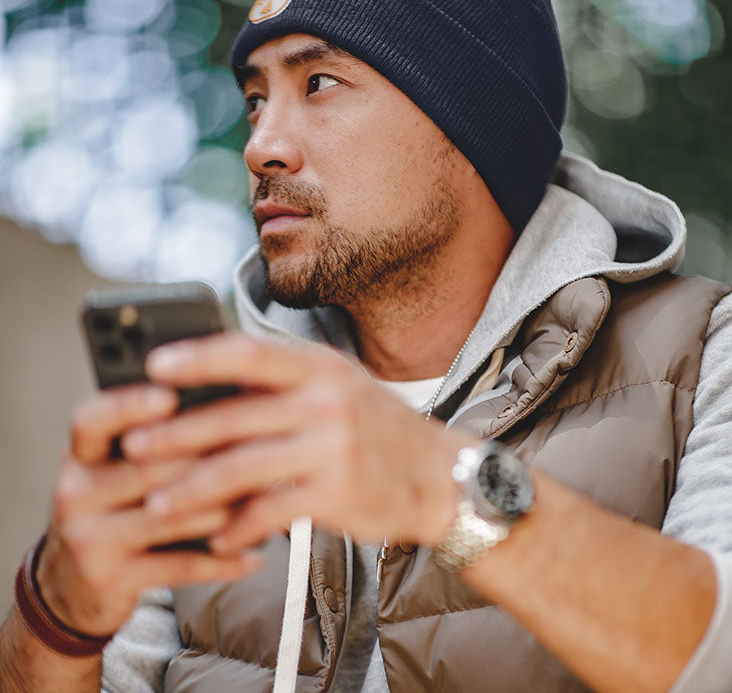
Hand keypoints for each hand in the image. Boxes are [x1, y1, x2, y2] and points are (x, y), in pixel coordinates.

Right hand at [38, 384, 259, 637]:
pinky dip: (223, 560)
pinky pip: (180, 565)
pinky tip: (254, 554)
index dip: (129, 405)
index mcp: (81, 455)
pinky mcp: (111, 579)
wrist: (71, 586)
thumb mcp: (118, 467)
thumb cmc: (114, 509)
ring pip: (170, 515)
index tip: (171, 395)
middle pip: (148, 468)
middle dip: (210, 459)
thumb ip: (159, 438)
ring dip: (226, 508)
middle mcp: (76, 494)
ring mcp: (90, 539)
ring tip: (268, 498)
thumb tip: (232, 401)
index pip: (93, 420)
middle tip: (261, 446)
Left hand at [122, 332, 473, 551]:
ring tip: (157, 504)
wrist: (438, 475)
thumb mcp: (341, 387)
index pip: (249, 352)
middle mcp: (327, 400)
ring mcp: (333, 446)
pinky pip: (270, 510)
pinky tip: (219, 536)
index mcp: (322, 367)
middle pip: (234, 415)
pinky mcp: (337, 491)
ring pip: (242, 467)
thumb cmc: (380, 429)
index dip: (198, 357)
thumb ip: (287, 385)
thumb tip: (216, 388)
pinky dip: (238, 526)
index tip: (155, 365)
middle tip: (134, 446)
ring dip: (193, 489)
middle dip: (176, 433)